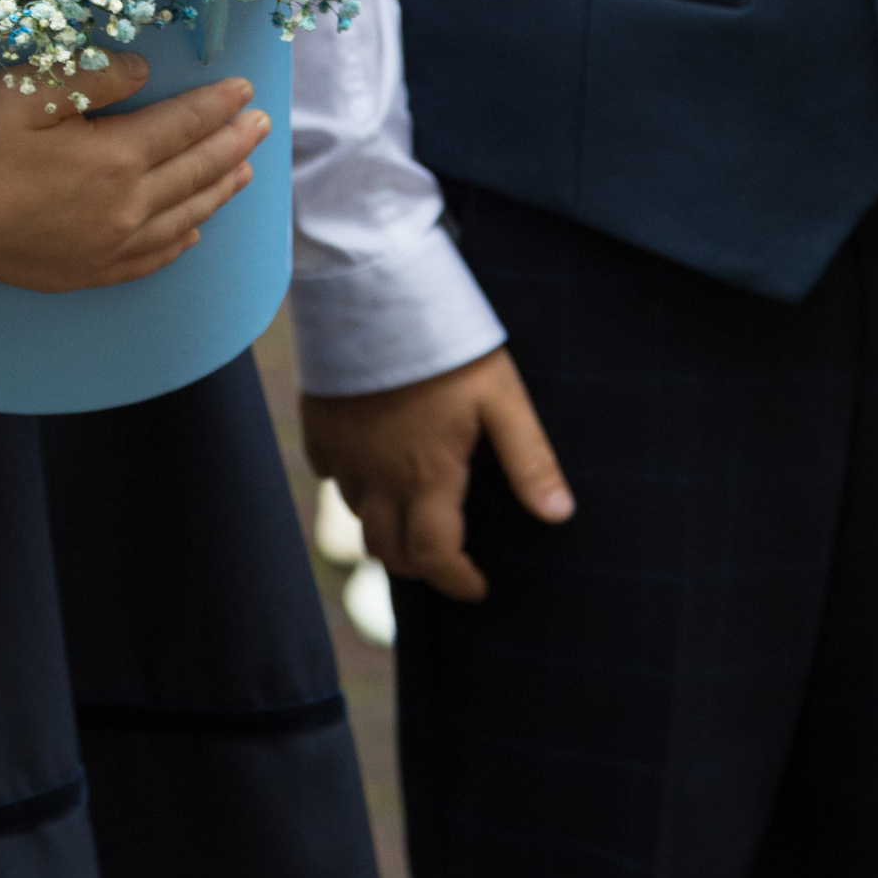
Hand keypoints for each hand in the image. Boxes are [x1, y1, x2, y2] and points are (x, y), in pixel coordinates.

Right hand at [0, 49, 266, 290]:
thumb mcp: (25, 88)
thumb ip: (94, 76)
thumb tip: (145, 72)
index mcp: (113, 161)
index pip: (184, 127)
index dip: (217, 105)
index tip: (244, 89)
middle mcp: (122, 211)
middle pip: (194, 173)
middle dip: (232, 144)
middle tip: (262, 124)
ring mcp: (104, 249)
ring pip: (182, 218)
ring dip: (218, 192)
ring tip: (243, 172)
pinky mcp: (81, 274)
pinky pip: (149, 261)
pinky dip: (179, 242)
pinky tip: (191, 233)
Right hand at [301, 346, 572, 601]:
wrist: (373, 291)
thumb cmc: (446, 345)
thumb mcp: (501, 397)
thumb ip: (529, 459)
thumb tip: (559, 514)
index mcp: (425, 476)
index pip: (434, 556)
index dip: (456, 581)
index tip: (476, 586)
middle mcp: (376, 476)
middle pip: (386, 549)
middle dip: (418, 564)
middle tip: (444, 556)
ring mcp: (342, 451)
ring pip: (356, 513)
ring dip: (384, 524)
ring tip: (411, 510)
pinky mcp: (317, 423)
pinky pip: (326, 472)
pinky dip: (347, 482)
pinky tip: (367, 464)